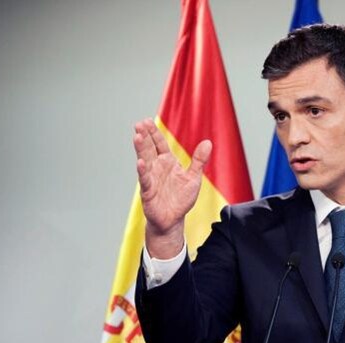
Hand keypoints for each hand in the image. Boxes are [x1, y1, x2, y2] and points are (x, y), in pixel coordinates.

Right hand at [134, 118, 211, 257]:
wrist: (173, 220)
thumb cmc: (181, 199)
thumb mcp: (193, 178)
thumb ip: (199, 161)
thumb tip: (208, 142)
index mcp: (167, 162)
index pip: (159, 144)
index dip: (153, 133)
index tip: (147, 121)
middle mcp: (156, 168)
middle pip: (149, 149)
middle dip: (144, 136)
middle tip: (139, 124)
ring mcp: (151, 179)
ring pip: (145, 161)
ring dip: (141, 149)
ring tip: (137, 136)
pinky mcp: (148, 192)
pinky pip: (145, 180)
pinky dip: (143, 171)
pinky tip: (140, 163)